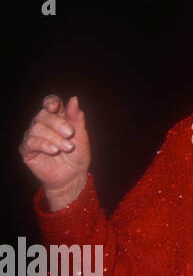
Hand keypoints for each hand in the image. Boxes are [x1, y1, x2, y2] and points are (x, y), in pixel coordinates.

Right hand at [19, 95, 92, 210]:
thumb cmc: (78, 155)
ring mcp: (33, 136)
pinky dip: (43, 145)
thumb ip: (77, 118)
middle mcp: (43, 125)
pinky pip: (30, 142)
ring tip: (67, 147)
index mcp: (57, 118)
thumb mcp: (82, 136)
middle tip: (70, 134)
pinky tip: (54, 150)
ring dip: (54, 137)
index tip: (56, 107)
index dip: (51, 102)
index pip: (50, 103)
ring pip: (36, 128)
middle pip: (43, 115)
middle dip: (58, 123)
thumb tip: (73, 99)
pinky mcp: (27, 150)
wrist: (73, 176)